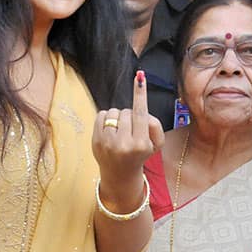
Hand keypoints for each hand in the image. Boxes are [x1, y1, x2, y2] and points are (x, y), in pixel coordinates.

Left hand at [92, 71, 163, 200]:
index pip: (141, 113)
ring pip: (114, 112)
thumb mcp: (156, 144)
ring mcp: (108, 143)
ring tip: (121, 131)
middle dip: (130, 116)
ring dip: (118, 117)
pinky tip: (111, 131)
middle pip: (127, 111)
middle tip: (132, 130)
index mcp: (140, 144)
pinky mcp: (96, 141)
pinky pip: (101, 115)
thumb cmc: (140, 154)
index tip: (140, 78)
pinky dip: (107, 119)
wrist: (120, 174)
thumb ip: (154, 125)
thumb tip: (142, 109)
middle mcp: (124, 144)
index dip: (140, 94)